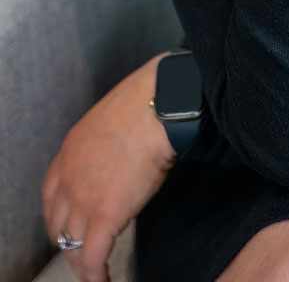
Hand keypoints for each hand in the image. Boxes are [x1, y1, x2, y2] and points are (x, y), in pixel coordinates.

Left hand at [41, 53, 176, 281]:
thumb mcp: (113, 118)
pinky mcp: (106, 216)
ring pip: (73, 245)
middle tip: (80, 252)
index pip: (52, 192)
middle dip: (66, 241)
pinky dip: (96, 275)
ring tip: (93, 274)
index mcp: (71, 149)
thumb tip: (124, 148)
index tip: (67, 224)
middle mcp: (69, 176)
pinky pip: (93, 257)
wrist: (159, 105)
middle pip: (58, 222)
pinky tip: (104, 281)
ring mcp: (84, 198)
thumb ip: (107, 140)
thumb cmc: (148, 102)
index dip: (58, 214)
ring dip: (81, 264)